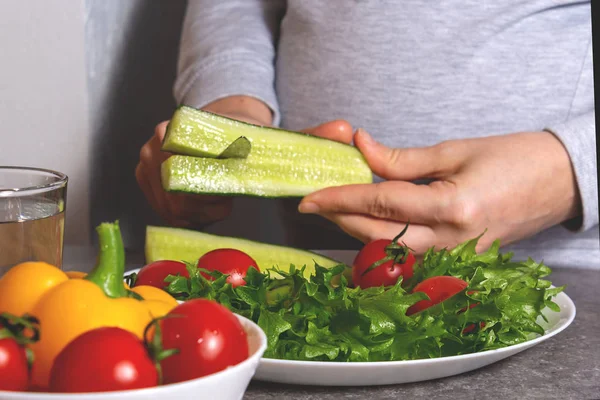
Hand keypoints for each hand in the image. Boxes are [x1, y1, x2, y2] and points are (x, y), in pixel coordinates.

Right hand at [135, 95, 353, 227]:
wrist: (220, 126)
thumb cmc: (246, 136)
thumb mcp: (277, 138)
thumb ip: (310, 136)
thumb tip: (346, 131)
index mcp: (188, 129)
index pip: (193, 174)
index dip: (211, 195)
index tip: (227, 200)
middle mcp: (159, 142)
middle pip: (177, 194)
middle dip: (204, 206)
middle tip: (224, 202)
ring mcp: (147, 161)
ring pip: (168, 205)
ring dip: (195, 211)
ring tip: (216, 202)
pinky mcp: (144, 177)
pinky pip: (162, 209)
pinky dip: (184, 214)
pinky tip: (203, 205)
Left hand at [298, 129, 581, 253]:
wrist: (558, 184)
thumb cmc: (514, 160)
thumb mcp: (454, 151)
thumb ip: (401, 158)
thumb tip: (360, 148)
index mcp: (452, 208)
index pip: (380, 203)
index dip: (340, 198)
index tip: (310, 196)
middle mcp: (450, 243)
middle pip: (377, 236)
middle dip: (340, 219)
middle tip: (313, 202)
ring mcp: (454, 258)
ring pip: (389, 252)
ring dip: (357, 230)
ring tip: (335, 209)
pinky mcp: (457, 263)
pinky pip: (408, 257)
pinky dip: (382, 242)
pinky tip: (367, 224)